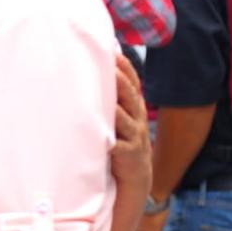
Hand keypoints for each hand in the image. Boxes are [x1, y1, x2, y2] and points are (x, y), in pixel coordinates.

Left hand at [111, 54, 151, 188]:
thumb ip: (111, 100)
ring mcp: (134, 137)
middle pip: (130, 98)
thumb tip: (94, 75)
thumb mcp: (120, 119)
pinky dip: (110, 141)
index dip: (126, 69)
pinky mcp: (128, 154)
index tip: (115, 53)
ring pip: (125, 120)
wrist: (135, 176)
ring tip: (107, 99)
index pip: (133, 84)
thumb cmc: (121, 142)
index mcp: (134, 108)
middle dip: (121, 82)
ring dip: (116, 109)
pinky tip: (104, 137)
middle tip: (110, 67)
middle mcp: (137, 120)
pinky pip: (118, 146)